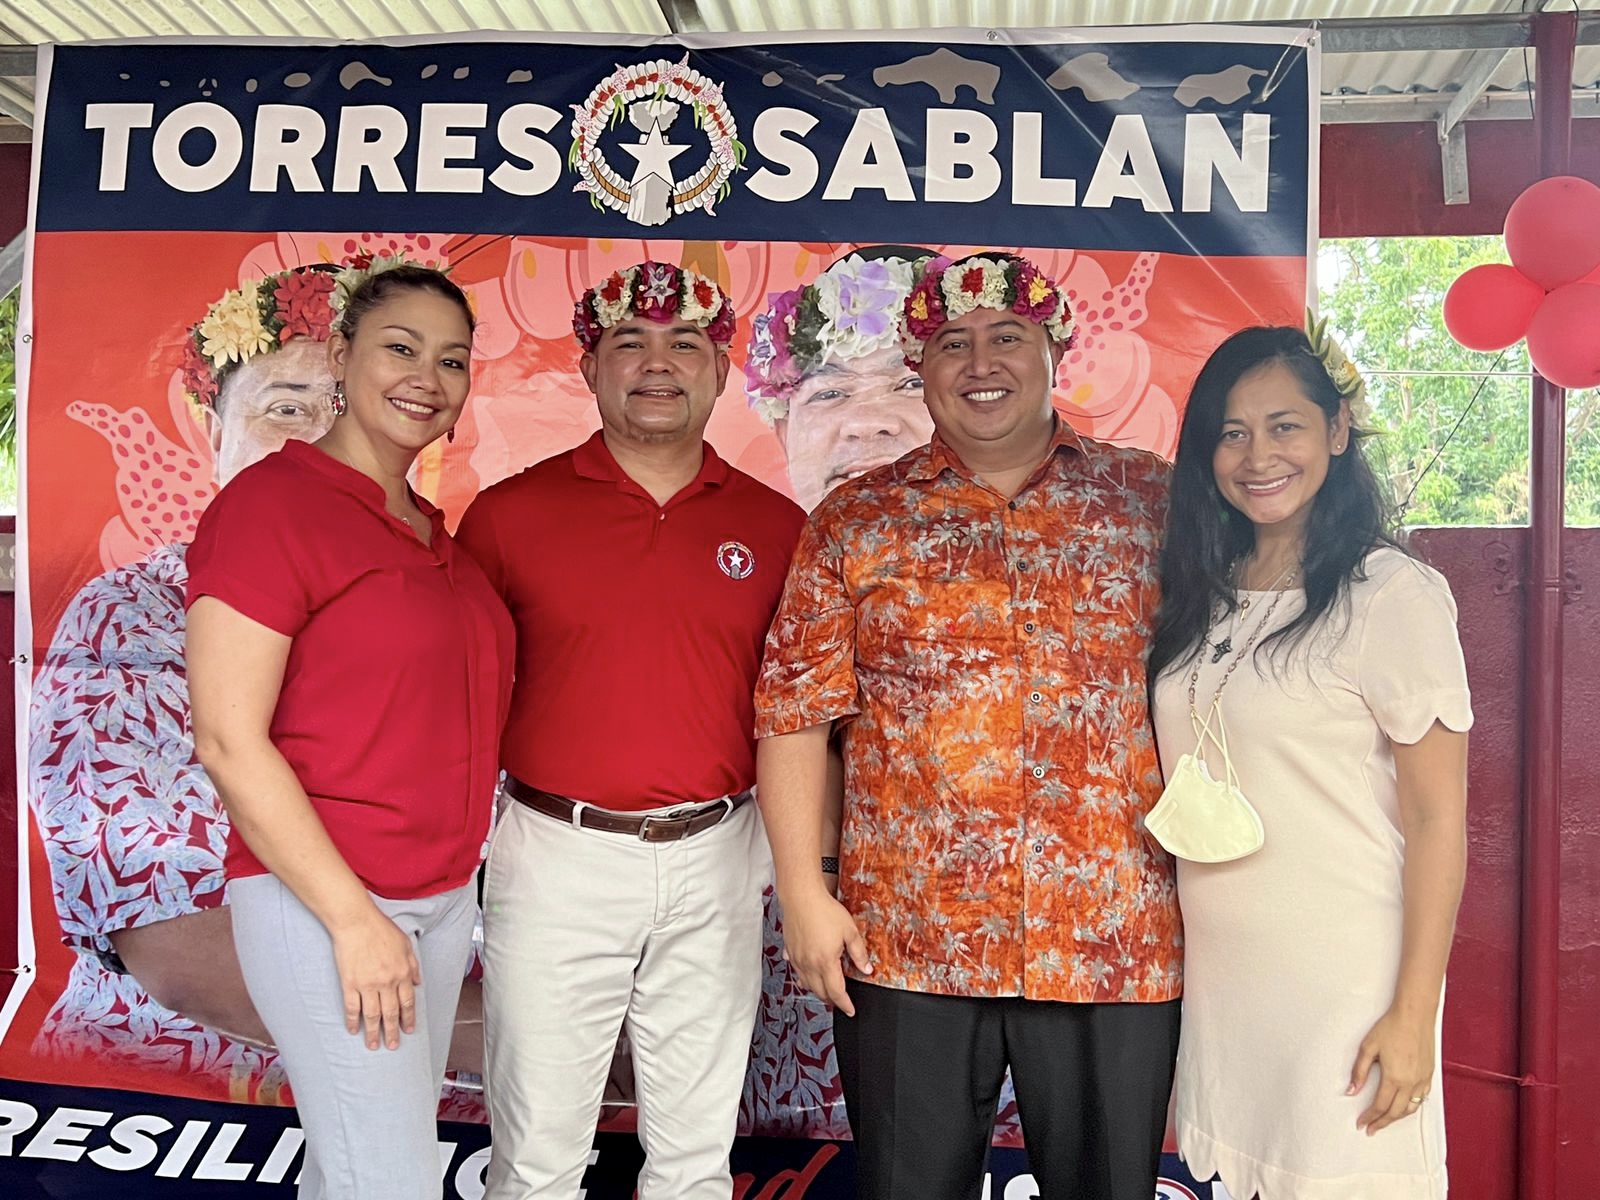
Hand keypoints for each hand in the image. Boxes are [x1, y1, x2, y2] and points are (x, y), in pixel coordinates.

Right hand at [330, 908, 422, 1050]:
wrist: (356, 922)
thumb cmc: (381, 929)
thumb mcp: (406, 944)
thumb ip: (413, 964)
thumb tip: (418, 982)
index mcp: (403, 972)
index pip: (407, 1001)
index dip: (408, 1018)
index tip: (408, 1030)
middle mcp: (387, 982)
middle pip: (391, 1013)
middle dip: (393, 1031)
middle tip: (392, 1046)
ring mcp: (367, 984)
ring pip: (372, 1015)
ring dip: (373, 1032)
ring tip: (373, 1045)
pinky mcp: (350, 984)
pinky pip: (352, 1008)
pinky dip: (353, 1021)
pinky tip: (354, 1030)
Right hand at [780, 888, 870, 1015]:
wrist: (800, 896)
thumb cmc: (824, 910)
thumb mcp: (850, 930)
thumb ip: (859, 953)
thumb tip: (866, 969)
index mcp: (825, 962)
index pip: (836, 992)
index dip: (844, 1004)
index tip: (850, 1010)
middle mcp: (809, 964)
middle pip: (820, 992)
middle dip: (831, 1000)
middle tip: (840, 1000)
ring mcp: (797, 959)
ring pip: (807, 984)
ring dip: (817, 990)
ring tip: (827, 989)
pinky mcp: (790, 951)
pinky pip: (797, 972)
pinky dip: (805, 977)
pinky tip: (809, 972)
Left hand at [1349, 1005, 1434, 1134]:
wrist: (1415, 1015)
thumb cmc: (1391, 1027)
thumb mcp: (1368, 1047)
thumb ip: (1359, 1071)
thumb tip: (1351, 1090)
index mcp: (1394, 1077)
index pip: (1380, 1105)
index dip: (1369, 1117)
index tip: (1362, 1123)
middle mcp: (1410, 1082)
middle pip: (1395, 1112)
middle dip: (1382, 1122)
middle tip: (1371, 1128)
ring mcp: (1422, 1080)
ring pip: (1410, 1108)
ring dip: (1397, 1118)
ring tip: (1385, 1121)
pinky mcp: (1429, 1075)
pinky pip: (1421, 1098)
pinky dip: (1411, 1107)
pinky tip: (1404, 1107)